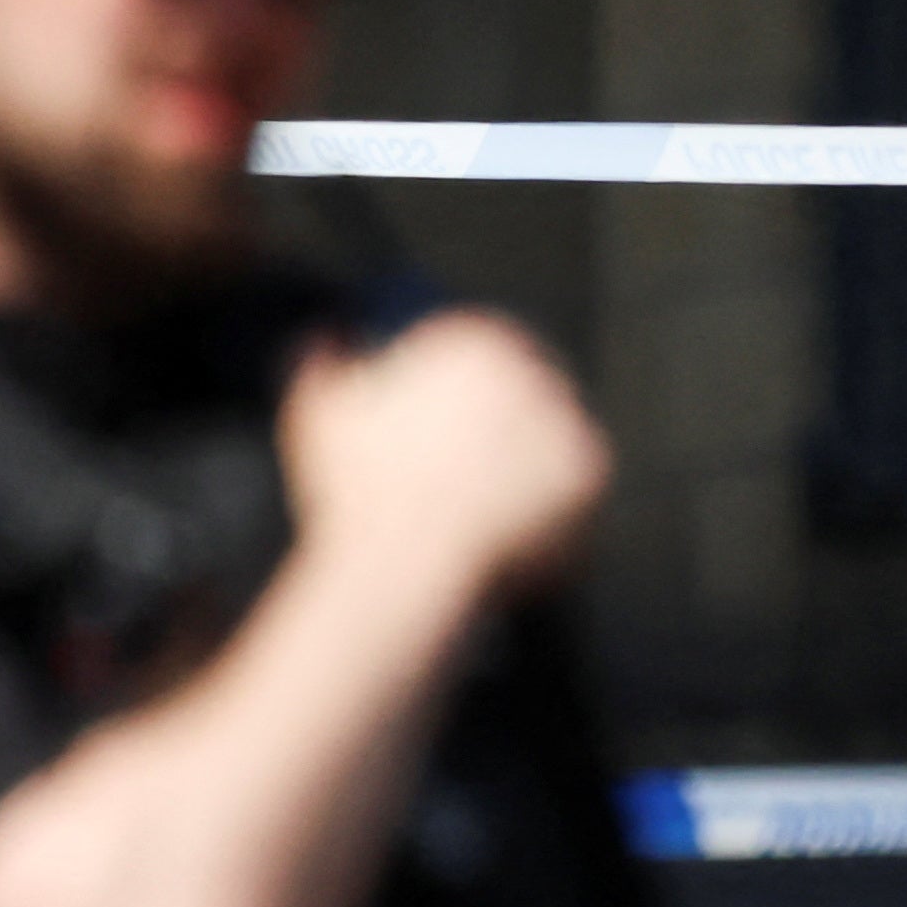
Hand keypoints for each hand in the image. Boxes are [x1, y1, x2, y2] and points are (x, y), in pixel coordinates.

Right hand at [277, 310, 610, 605]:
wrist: (402, 567)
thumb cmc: (359, 491)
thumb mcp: (314, 412)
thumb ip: (322, 360)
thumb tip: (329, 340)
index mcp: (473, 342)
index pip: (478, 348)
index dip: (454, 391)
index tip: (438, 423)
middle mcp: (532, 370)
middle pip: (522, 389)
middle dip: (497, 426)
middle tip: (457, 471)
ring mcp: (569, 424)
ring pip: (548, 439)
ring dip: (524, 465)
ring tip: (476, 505)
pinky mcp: (591, 480)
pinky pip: (573, 491)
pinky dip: (548, 511)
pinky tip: (504, 529)